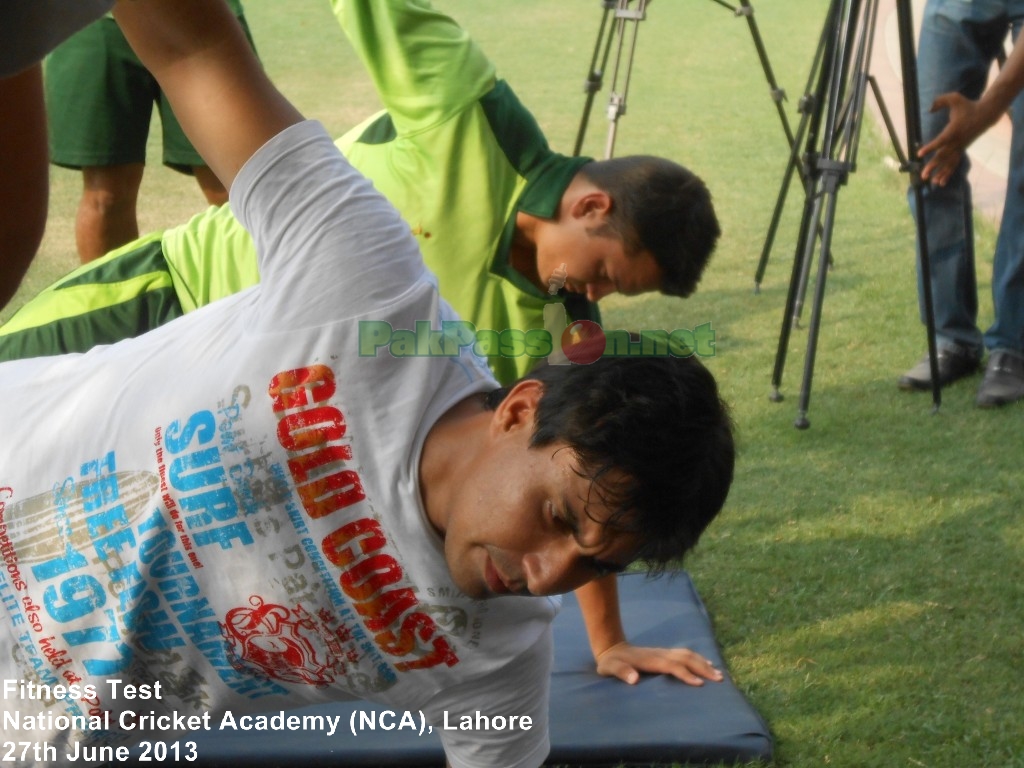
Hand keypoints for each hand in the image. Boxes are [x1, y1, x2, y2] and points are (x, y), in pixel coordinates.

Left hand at [594, 641, 723, 685]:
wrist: (611, 648)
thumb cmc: (611, 662)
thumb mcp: (611, 668)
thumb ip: (621, 672)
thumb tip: (634, 679)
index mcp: (651, 660)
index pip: (673, 666)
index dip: (686, 674)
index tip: (700, 684)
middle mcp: (660, 654)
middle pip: (686, 658)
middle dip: (703, 668)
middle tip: (719, 679)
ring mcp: (663, 653)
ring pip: (687, 654)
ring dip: (703, 662)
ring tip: (718, 673)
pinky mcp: (664, 654)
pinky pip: (684, 654)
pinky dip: (698, 658)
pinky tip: (706, 664)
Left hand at [918, 92, 992, 186]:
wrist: (986, 114)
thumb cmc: (968, 105)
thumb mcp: (955, 98)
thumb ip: (940, 101)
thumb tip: (929, 109)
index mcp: (953, 130)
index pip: (941, 141)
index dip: (930, 147)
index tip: (919, 153)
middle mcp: (957, 141)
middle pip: (943, 156)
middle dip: (933, 166)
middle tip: (923, 175)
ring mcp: (960, 147)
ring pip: (950, 163)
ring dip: (941, 173)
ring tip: (932, 183)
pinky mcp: (961, 150)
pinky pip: (954, 163)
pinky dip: (948, 173)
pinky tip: (940, 182)